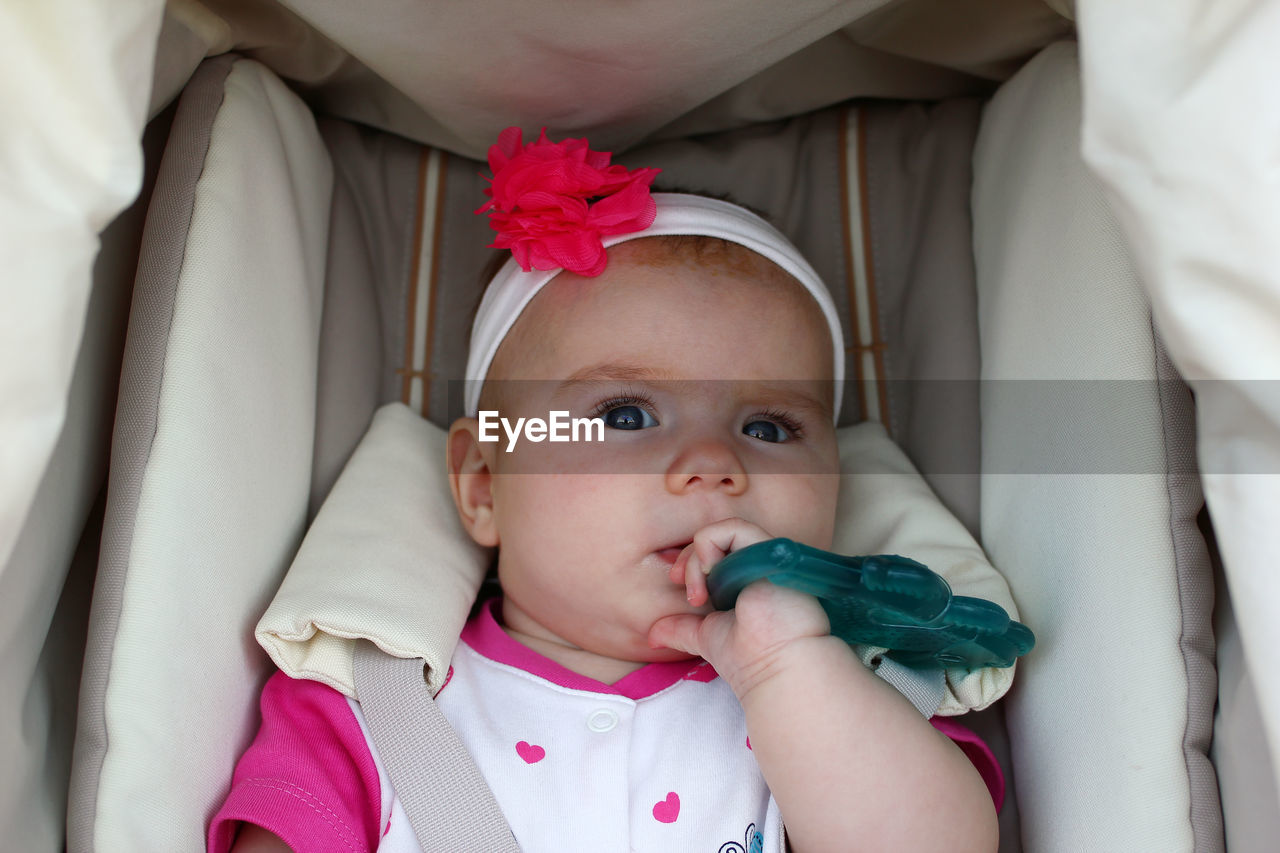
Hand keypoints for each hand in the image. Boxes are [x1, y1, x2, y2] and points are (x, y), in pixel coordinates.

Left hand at [647, 518, 830, 698]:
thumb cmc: (750, 658)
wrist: (775, 668)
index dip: (690, 563)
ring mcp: (764, 556)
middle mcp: (757, 563)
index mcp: (745, 578)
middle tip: (689, 594)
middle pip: (713, 540)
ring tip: (698, 592)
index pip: (712, 552)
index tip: (681, 588)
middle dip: (689, 561)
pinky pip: (735, 527)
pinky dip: (710, 543)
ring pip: (721, 531)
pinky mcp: (770, 551)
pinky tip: (708, 572)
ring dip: (697, 557)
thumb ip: (681, 629)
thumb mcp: (706, 637)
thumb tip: (652, 636)